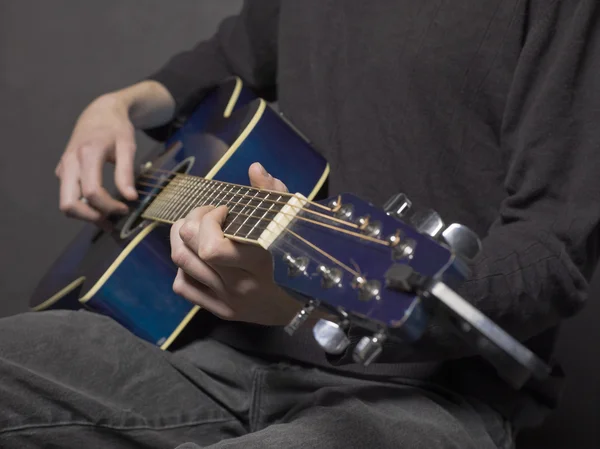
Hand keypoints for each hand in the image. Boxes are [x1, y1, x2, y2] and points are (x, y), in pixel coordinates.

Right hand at [55, 94, 137, 222]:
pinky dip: (83, 206)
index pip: (92, 192)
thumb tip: (130, 198)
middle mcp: (70, 163)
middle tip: (111, 220)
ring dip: (85, 215)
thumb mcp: (128, 146)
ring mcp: (64, 168)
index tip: (125, 208)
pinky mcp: (63, 171)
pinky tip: (100, 205)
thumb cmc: (116, 128)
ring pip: (67, 203)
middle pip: (69, 204)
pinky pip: (69, 195)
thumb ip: (127, 173)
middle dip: (90, 217)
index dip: (109, 206)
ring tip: (107, 218)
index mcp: (87, 155)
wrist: (99, 112)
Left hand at [169, 163, 301, 325]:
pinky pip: (182, 286)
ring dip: (181, 238)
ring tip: (196, 228)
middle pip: (190, 250)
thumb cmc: (297, 256)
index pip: (211, 247)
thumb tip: (255, 167)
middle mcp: (239, 285)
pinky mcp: (219, 310)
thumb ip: (273, 194)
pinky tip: (198, 255)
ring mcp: (226, 300)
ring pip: (181, 264)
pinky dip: (183, 266)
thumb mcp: (290, 222)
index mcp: (259, 263)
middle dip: (191, 221)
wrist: (301, 305)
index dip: (208, 221)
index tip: (224, 210)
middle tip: (207, 214)